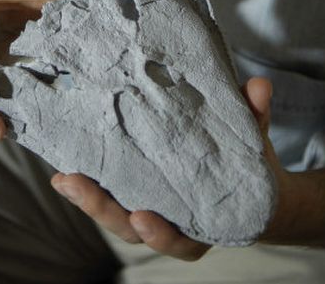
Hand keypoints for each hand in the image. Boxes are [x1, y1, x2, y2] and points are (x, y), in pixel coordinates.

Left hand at [52, 77, 288, 259]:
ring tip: (64, 178)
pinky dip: (88, 187)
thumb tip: (261, 85)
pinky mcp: (134, 191)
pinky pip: (110, 196)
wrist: (244, 182)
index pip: (181, 239)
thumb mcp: (253, 140)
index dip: (162, 233)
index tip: (143, 217)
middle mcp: (172, 222)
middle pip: (134, 229)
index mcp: (204, 221)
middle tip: (77, 185)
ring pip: (115, 217)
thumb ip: (254, 116)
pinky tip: (65, 168)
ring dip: (88, 200)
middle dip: (105, 211)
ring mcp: (151, 208)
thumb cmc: (247, 164)